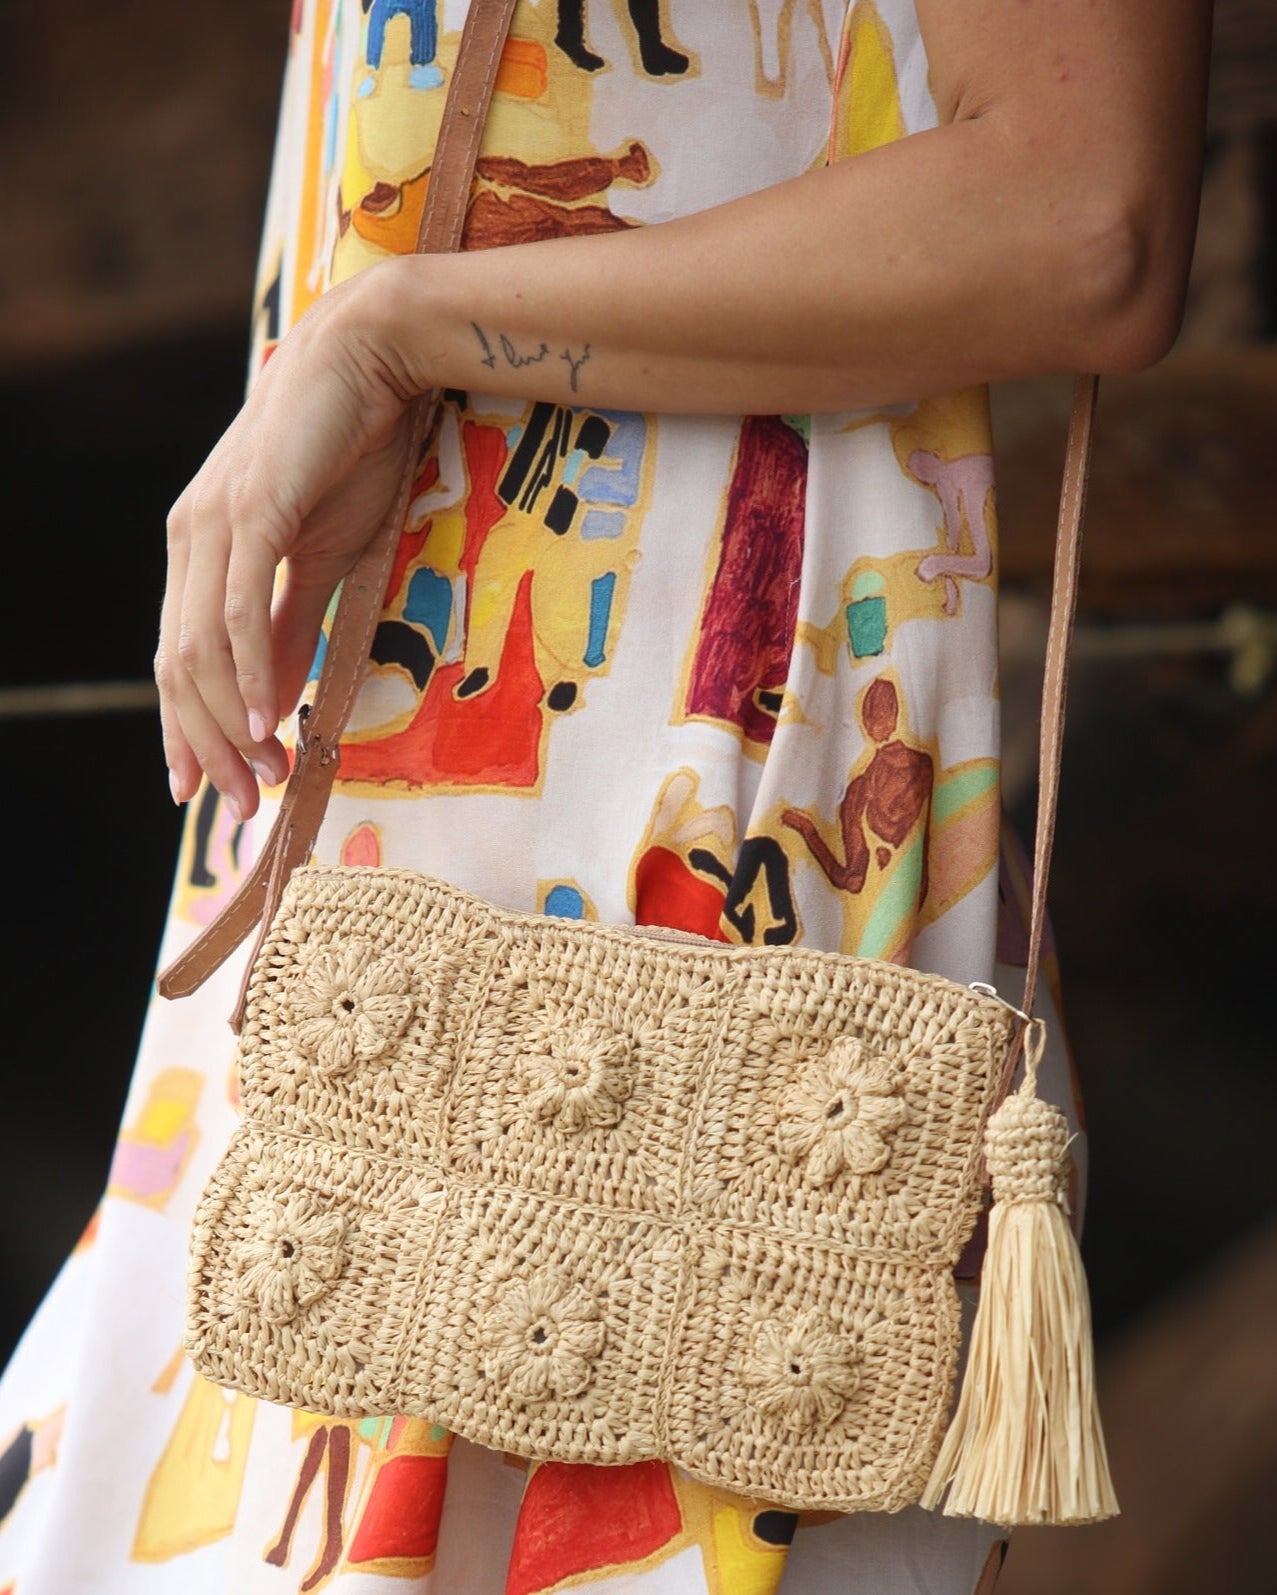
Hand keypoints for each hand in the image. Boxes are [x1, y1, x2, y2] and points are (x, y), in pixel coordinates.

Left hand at [156, 266, 417, 820]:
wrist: (369, 359)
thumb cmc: (348, 452)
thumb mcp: (323, 557)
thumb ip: (293, 625)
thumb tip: (277, 698)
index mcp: (199, 548)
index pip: (178, 656)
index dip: (185, 728)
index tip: (208, 789)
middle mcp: (191, 537)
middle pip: (180, 665)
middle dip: (206, 744)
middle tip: (243, 803)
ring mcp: (215, 522)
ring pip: (203, 647)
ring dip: (229, 722)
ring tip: (263, 775)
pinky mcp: (253, 510)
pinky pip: (241, 608)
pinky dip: (250, 672)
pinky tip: (266, 718)